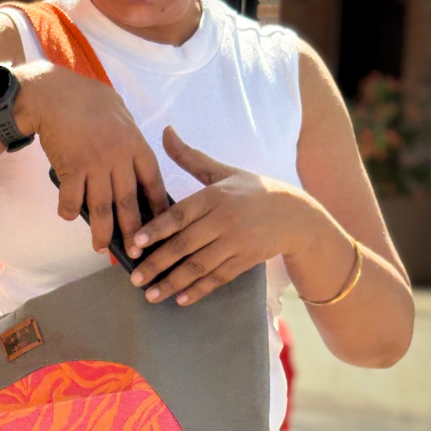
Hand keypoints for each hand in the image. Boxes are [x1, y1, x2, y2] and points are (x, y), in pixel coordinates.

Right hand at [15, 62, 169, 251]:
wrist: (53, 93)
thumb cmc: (87, 99)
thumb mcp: (120, 113)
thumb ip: (129, 139)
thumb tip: (135, 161)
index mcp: (135, 143)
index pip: (153, 181)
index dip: (157, 206)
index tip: (163, 224)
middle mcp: (118, 157)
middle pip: (128, 202)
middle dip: (133, 231)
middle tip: (136, 252)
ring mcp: (94, 164)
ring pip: (101, 207)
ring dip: (101, 231)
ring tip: (100, 248)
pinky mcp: (70, 168)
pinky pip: (71, 199)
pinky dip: (69, 210)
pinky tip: (68, 216)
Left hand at [128, 127, 310, 304]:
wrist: (296, 214)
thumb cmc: (252, 190)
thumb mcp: (222, 171)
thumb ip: (190, 157)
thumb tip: (165, 131)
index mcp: (214, 196)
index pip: (179, 214)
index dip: (156, 229)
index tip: (135, 243)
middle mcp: (223, 220)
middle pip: (184, 244)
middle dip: (157, 263)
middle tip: (134, 278)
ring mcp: (235, 242)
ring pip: (199, 266)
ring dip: (173, 283)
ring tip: (151, 295)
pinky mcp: (245, 260)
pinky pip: (218, 278)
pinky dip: (199, 290)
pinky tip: (180, 300)